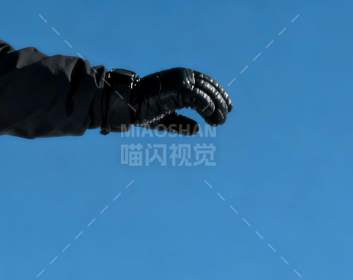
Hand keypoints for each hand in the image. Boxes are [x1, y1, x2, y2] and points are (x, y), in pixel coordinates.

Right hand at [101, 67, 232, 134]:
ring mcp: (182, 81)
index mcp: (181, 79)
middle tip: (225, 116)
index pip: (206, 84)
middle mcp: (184, 77)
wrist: (127, 105)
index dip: (218, 95)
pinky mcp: (180, 88)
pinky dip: (207, 107)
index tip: (225, 109)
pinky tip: (211, 117)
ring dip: (216, 107)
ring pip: (207, 93)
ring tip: (221, 120)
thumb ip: (182, 123)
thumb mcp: (166, 119)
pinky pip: (199, 98)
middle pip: (209, 87)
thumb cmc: (142, 111)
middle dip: (220, 102)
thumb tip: (198, 129)